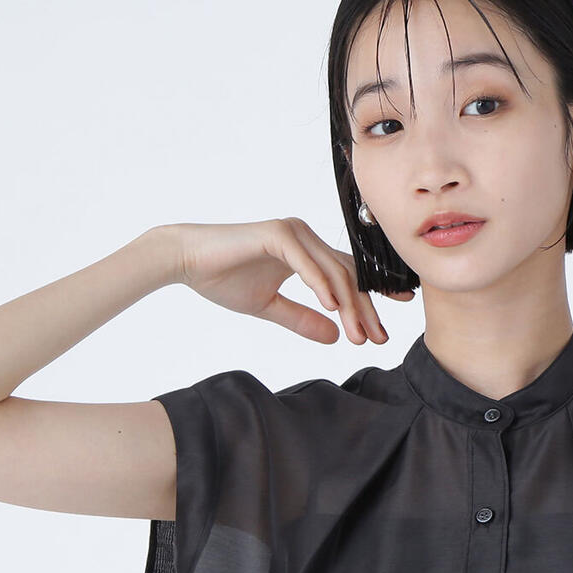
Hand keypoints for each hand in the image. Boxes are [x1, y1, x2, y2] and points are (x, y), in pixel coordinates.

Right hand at [168, 218, 415, 344]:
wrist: (185, 260)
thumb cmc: (223, 278)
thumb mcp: (270, 307)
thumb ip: (302, 320)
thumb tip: (334, 337)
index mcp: (307, 253)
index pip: (349, 276)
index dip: (371, 299)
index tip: (388, 326)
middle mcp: (305, 238)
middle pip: (349, 275)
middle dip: (366, 309)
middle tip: (378, 339)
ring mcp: (293, 233)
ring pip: (333, 271)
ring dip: (348, 306)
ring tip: (358, 335)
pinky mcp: (276, 234)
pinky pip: (307, 262)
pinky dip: (321, 285)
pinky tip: (333, 309)